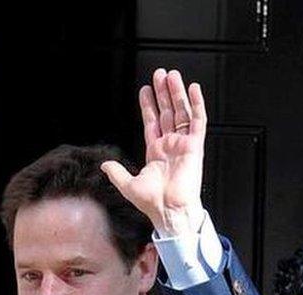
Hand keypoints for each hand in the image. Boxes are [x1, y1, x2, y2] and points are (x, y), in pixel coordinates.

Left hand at [100, 69, 206, 235]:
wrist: (169, 211)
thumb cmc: (153, 202)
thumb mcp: (128, 185)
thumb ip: (116, 173)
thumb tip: (105, 165)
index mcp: (156, 151)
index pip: (152, 122)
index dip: (148, 105)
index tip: (145, 90)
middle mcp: (170, 145)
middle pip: (167, 112)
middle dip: (163, 93)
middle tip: (160, 75)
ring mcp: (183, 144)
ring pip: (181, 112)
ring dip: (177, 94)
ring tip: (172, 76)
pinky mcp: (195, 146)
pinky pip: (198, 121)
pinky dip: (197, 105)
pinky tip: (193, 90)